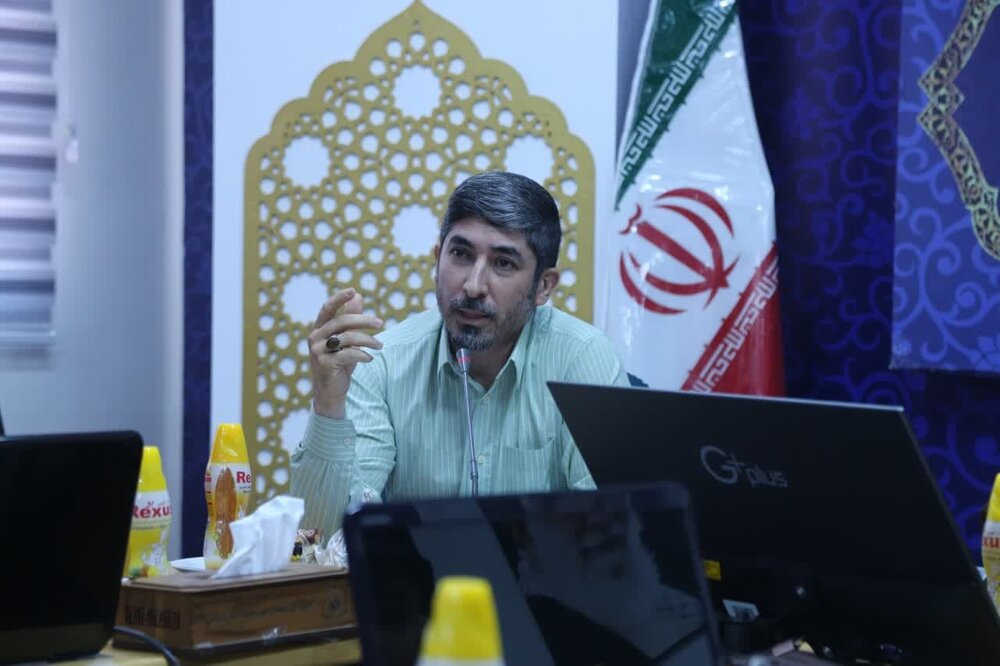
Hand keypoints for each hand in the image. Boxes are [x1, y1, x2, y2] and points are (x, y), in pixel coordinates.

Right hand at [308, 288, 383, 417]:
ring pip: (348, 337)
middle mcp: (315, 337)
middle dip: (363, 320)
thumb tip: (358, 296)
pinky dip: (363, 355)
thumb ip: (351, 319)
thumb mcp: (347, 340)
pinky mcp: (325, 364)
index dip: (339, 298)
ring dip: (368, 340)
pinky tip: (370, 358)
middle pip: (342, 321)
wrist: (330, 391)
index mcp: (319, 328)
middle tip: (380, 323)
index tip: (353, 290)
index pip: (327, 308)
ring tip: (380, 346)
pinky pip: (349, 354)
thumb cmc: (340, 363)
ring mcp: (318, 351)